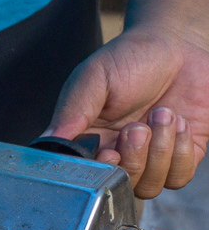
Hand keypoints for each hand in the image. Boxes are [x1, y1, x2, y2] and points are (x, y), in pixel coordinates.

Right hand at [45, 25, 208, 197]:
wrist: (178, 44)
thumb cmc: (130, 57)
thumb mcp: (94, 79)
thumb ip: (73, 112)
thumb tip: (47, 142)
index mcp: (88, 138)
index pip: (84, 172)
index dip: (98, 171)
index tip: (109, 152)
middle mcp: (117, 153)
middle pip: (119, 184)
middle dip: (133, 158)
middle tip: (138, 126)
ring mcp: (150, 157)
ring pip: (149, 185)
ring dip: (160, 151)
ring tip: (163, 115)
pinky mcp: (182, 154)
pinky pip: (180, 177)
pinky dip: (182, 153)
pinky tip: (179, 123)